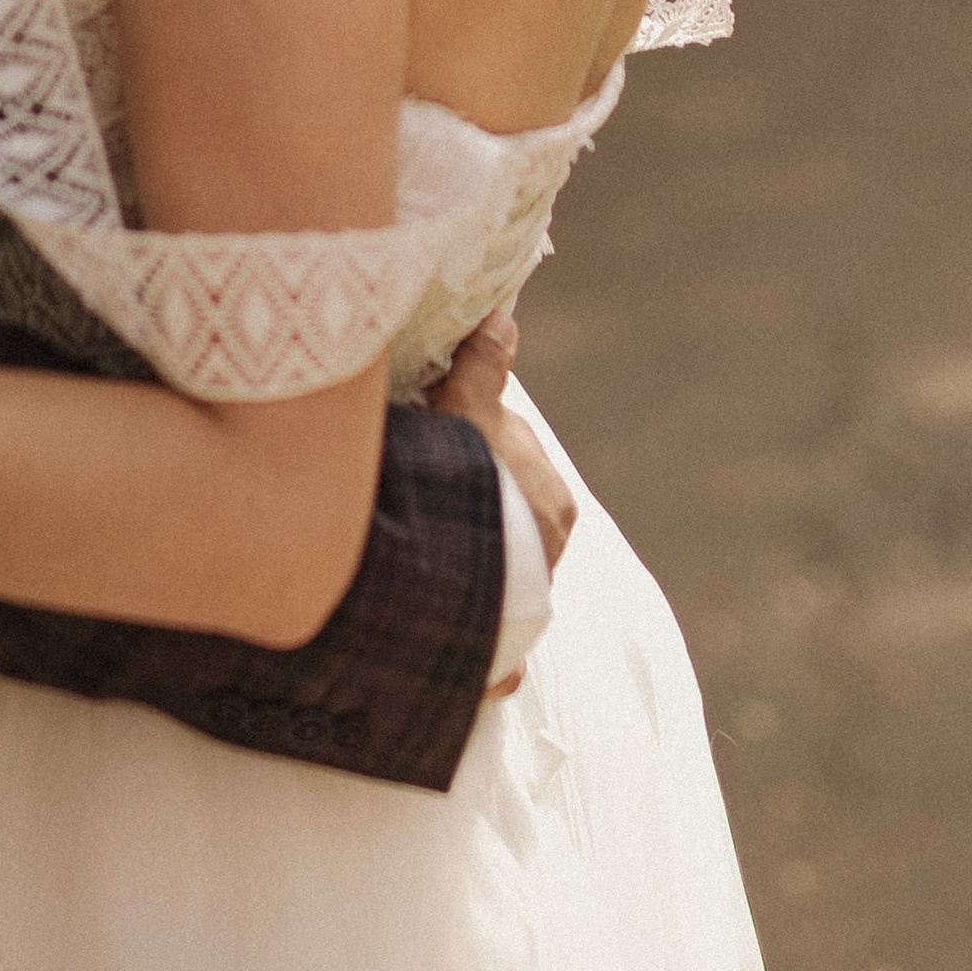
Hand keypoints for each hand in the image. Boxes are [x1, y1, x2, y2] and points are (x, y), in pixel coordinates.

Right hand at [429, 309, 577, 683]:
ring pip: (494, 581)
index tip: (430, 444)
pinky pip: (492, 653)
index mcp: (555, 501)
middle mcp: (552, 555)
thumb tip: (505, 314)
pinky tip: (457, 656)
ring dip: (463, 579)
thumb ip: (485, 364)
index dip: (469, 448)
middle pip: (504, 520)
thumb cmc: (463, 479)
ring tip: (416, 565)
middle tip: (415, 498)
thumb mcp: (466, 409)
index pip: (513, 464)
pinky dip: (478, 655)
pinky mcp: (502, 655)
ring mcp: (527, 605)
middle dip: (468, 513)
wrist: (446, 571)